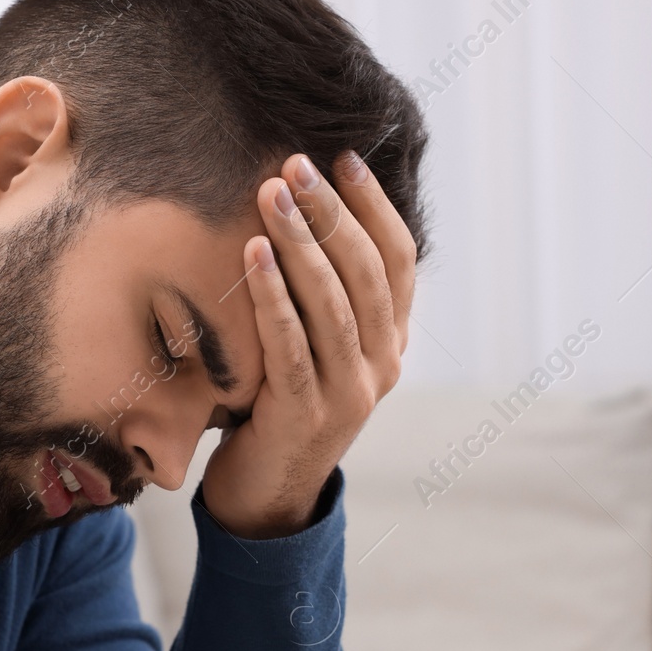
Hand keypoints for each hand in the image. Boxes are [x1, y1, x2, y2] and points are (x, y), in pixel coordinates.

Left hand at [198, 150, 415, 538]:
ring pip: (333, 304)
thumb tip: (303, 209)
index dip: (374, 206)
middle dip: (332, 212)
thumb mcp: (314, 345)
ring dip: (301, 242)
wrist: (265, 493)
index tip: (342, 158)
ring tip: (272, 193)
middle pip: (366, 273)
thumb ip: (322, 294)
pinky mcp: (307, 416)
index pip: (399, 260)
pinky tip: (252, 253)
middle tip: (297, 163)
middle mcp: (382, 365)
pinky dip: (272, 295)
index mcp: (391, 341)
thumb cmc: (279, 402)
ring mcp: (350, 394)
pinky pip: (291, 344)